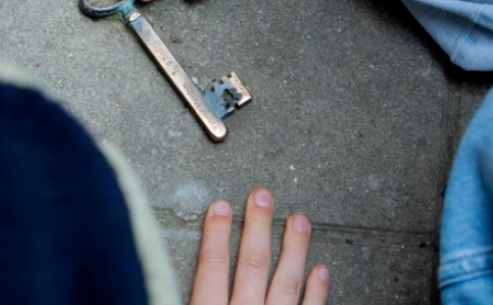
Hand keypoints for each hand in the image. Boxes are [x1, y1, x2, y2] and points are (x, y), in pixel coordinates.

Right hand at [192, 188, 329, 304]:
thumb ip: (191, 300)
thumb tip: (171, 286)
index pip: (212, 267)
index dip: (216, 233)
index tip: (220, 207)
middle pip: (253, 265)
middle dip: (258, 227)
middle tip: (262, 197)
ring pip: (286, 283)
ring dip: (294, 249)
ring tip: (299, 221)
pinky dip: (317, 290)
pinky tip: (321, 270)